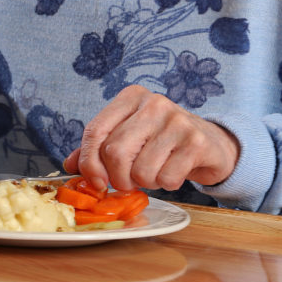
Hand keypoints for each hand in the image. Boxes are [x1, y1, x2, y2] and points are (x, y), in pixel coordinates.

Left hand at [63, 84, 239, 191]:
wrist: (211, 144)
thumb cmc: (160, 141)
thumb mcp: (128, 137)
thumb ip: (97, 148)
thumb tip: (69, 166)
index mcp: (130, 97)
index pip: (95, 130)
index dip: (89, 161)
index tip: (95, 182)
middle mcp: (153, 103)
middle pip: (115, 152)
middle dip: (118, 178)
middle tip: (128, 182)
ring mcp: (177, 120)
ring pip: (141, 170)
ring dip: (145, 182)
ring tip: (155, 171)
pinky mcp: (196, 142)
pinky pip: (166, 178)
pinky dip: (166, 184)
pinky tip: (173, 172)